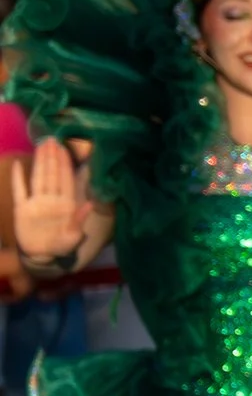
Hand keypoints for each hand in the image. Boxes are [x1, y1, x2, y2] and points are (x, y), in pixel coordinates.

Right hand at [10, 139, 91, 266]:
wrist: (42, 256)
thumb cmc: (62, 246)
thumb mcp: (73, 236)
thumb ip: (79, 220)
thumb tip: (90, 204)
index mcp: (66, 204)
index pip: (66, 180)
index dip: (65, 164)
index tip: (65, 148)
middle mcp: (51, 199)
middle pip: (52, 174)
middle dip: (52, 157)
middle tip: (52, 139)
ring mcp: (36, 202)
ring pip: (38, 178)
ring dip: (39, 163)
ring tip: (41, 146)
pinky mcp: (22, 209)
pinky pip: (19, 191)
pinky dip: (18, 179)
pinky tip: (17, 166)